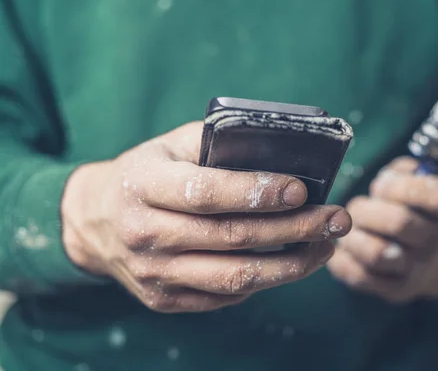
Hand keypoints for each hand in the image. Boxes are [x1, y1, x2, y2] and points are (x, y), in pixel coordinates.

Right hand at [61, 122, 351, 312]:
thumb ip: (218, 143)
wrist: (95, 221)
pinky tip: (292, 260)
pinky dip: (266, 279)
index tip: (301, 189)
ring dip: (292, 264)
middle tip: (337, 218)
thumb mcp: (170, 146)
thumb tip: (282, 149)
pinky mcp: (166, 300)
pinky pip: (226, 295)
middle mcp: (145, 234)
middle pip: (232, 237)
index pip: (206, 193)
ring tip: (327, 245)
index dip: (257, 192)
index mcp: (144, 186)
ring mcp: (154, 274)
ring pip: (236, 276)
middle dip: (294, 229)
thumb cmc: (145, 174)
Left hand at [327, 157, 437, 303]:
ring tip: (347, 231)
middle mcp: (433, 240)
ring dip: (352, 238)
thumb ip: (401, 172)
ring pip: (376, 254)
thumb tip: (386, 180)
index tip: (380, 186)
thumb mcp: (413, 182)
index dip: (398, 186)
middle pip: (398, 223)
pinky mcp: (394, 290)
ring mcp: (415, 269)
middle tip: (355, 209)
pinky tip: (343, 250)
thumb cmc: (412, 210)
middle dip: (366, 210)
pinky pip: (359, 277)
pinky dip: (342, 261)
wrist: (432, 261)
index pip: (433, 196)